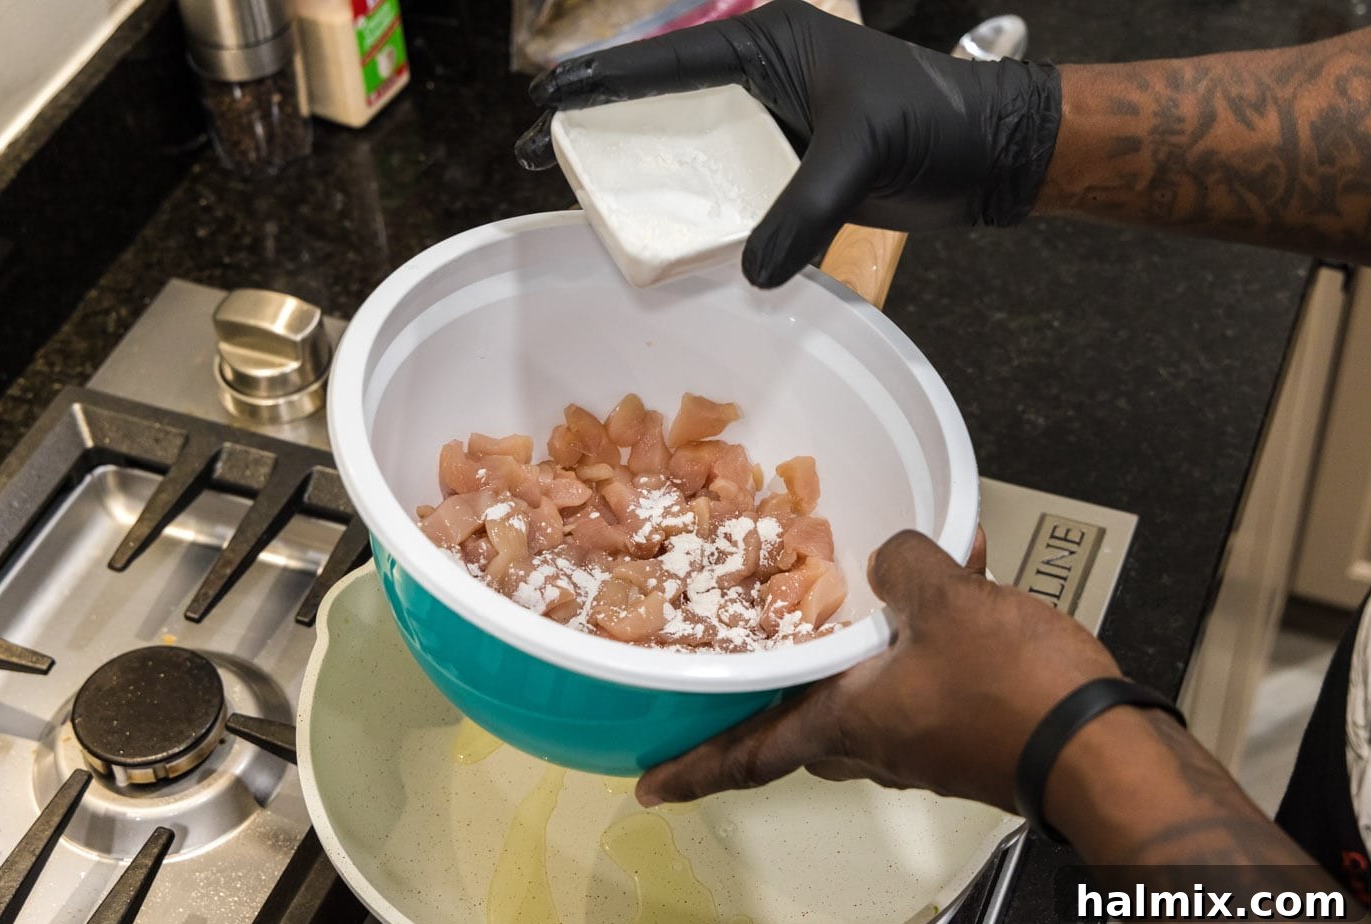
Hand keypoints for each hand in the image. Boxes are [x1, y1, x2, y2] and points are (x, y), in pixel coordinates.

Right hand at [515, 0, 1061, 287]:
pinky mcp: (791, 173)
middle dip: (602, 125)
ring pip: (690, 150)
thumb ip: (804, 207)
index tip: (548, 97)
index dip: (604, 80)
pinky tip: (663, 233)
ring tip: (586, 197)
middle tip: (541, 150)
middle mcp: (761, 80)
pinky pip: (727, 191)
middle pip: (663, 103)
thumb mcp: (862, 150)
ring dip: (643, 172)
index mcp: (767, 44)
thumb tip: (751, 272)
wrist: (990, 156)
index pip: (668, 61)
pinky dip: (695, 212)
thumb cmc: (935, 122)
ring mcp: (773, 129)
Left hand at [635, 528, 1120, 811]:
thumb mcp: (948, 603)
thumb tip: (888, 552)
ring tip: (839, 622)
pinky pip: (908, 695)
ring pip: (854, 712)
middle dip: (766, 709)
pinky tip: (929, 605)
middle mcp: (873, 746)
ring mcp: (918, 748)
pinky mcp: (959, 739)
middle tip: (738, 679)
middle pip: (798, 733)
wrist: (1103, 746)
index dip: (694, 768)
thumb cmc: (1014, 690)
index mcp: (847, 723)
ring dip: (839, 674)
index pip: (749, 754)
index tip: (646, 786)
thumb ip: (903, 565)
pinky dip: (901, 656)